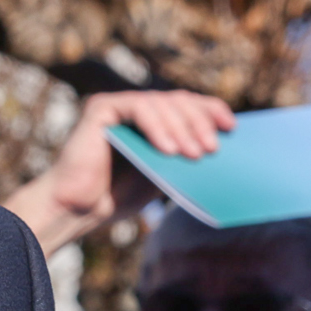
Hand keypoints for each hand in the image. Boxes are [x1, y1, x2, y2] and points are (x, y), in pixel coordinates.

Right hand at [1, 90, 233, 253]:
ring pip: (161, 103)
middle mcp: (137, 107)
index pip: (189, 105)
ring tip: (195, 155)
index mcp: (154, 119)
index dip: (211, 111)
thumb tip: (224, 152)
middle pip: (179, 100)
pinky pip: (137, 107)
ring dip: (182, 128)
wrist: (78, 210)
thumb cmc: (118, 197)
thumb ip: (185, 158)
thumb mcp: (164, 175)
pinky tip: (169, 150)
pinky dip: (156, 127)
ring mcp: (119, 104)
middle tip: (214, 149)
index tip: (233, 127)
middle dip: (199, 123)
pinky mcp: (102, 107)